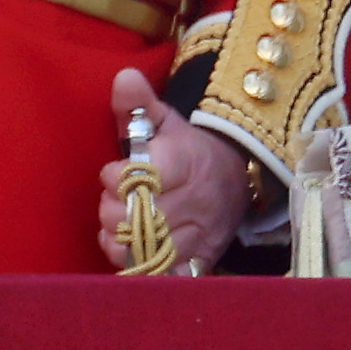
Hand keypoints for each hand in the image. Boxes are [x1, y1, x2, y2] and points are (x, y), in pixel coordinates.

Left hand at [95, 67, 248, 271]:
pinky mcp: (199, 260)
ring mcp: (199, 234)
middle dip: (112, 209)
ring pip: (145, 247)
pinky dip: (138, 263)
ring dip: (120, 237)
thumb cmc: (189, 149)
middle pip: (136, 215)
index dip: (115, 176)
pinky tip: (131, 248)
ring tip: (119, 223)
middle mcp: (195, 201)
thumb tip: (123, 77)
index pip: (139, 175)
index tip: (112, 172)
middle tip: (113, 201)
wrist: (237, 179)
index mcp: (185, 162)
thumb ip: (139, 103)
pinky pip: (160, 272)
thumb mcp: (166, 121)